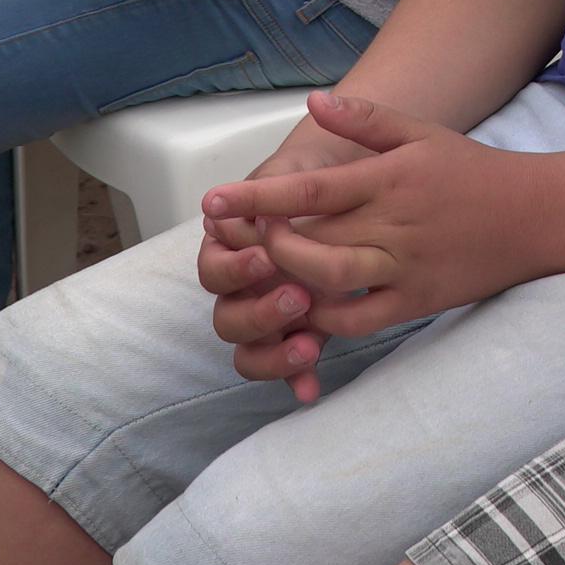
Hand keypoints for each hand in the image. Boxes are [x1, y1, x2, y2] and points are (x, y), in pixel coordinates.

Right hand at [198, 112, 379, 397]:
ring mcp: (268, 317)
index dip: (234, 269)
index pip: (213, 271)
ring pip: (248, 352)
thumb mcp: (291, 174)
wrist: (350, 183)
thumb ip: (265, 191)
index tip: (266, 256)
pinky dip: (295, 381)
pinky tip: (311, 390)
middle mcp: (242, 291)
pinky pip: (287, 368)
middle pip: (227, 320)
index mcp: (230, 251)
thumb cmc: (312, 176)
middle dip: (259, 314)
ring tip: (309, 347)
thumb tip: (223, 209)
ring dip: (273, 355)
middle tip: (298, 296)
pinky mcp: (297, 334)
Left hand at [201, 93, 546, 352]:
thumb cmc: (471, 170)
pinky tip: (305, 306)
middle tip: (238, 238)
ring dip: (288, 279)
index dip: (256, 198)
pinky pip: (360, 319)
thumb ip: (363, 119)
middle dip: (263, 242)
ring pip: (330, 282)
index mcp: (387, 179)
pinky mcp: (416, 301)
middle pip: (310, 240)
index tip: (214, 201)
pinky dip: (325, 318)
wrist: (536, 215)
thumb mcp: (420, 132)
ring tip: (267, 270)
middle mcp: (392, 224)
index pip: (309, 191)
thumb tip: (312, 101)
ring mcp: (404, 267)